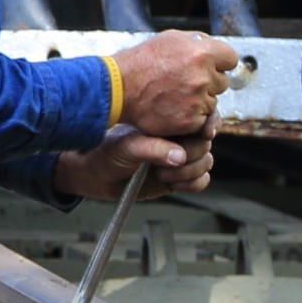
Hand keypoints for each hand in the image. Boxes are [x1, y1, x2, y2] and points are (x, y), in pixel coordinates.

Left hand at [56, 125, 213, 202]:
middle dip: (193, 156)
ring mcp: (178, 158)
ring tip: (164, 174)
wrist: (95, 175)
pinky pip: (200, 180)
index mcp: (166, 121)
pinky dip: (193, 183)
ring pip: (206, 162)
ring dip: (190, 171)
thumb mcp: (127, 146)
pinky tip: (173, 184)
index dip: (206, 126)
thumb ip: (153, 149)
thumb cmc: (106, 152)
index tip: (205, 134)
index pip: (198, 119)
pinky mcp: (178, 178)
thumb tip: (179, 156)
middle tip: (170, 163)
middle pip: (205, 144)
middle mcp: (175, 137)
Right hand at [114, 31, 241, 136]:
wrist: (119, 89)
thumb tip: (215, 45)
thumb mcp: (170, 38)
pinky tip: (173, 108)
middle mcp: (202, 76)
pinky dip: (191, 116)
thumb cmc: (141, 62)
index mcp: (201, 53)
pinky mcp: (190, 121)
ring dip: (199, 100)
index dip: (220, 62)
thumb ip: (197, 41)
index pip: (231, 59)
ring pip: (212, 102)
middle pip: (223, 82)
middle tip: (186, 81)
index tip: (212, 65)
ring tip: (175, 94)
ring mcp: (197, 100)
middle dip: (209, 81)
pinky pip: (202, 119)